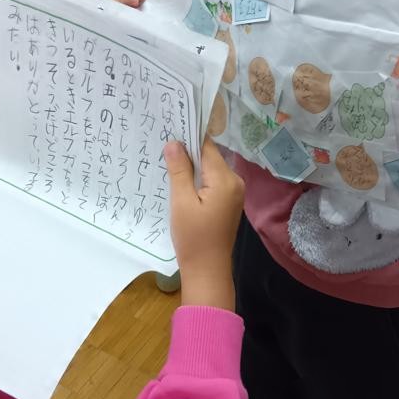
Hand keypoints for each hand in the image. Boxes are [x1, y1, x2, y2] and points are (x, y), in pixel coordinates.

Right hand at [165, 139, 243, 311]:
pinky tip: (182, 184)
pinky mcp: (229, 203)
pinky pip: (213, 183)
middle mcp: (235, 182)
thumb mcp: (181, 201)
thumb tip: (174, 143)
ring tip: (169, 164)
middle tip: (164, 147)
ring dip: (192, 168)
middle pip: (210, 157)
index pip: (207, 147)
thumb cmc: (193, 237)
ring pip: (211, 170)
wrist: (208, 270)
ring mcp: (234, 194)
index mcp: (225, 179)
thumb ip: (179, 170)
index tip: (170, 129)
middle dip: (189, 153)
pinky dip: (198, 181)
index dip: (188, 137)